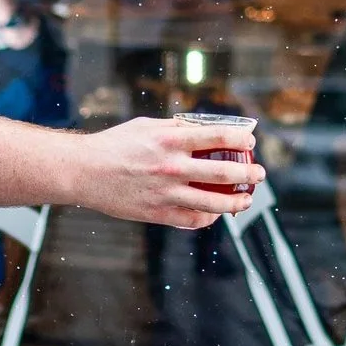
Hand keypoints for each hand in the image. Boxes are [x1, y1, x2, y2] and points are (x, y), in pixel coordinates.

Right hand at [74, 118, 265, 228]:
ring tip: (247, 200)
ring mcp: (166, 193)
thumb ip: (177, 129)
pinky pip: (192, 219)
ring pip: (213, 202)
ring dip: (236, 202)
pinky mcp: (157, 213)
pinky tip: (216, 213)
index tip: (252, 141)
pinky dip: (208, 217)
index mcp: (170, 140)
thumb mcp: (147, 126)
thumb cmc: (116, 144)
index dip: (240, 138)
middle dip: (248, 173)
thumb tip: (206, 130)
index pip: (216, 136)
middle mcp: (172, 167)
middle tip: (259, 173)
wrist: (85, 171)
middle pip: (223, 172)